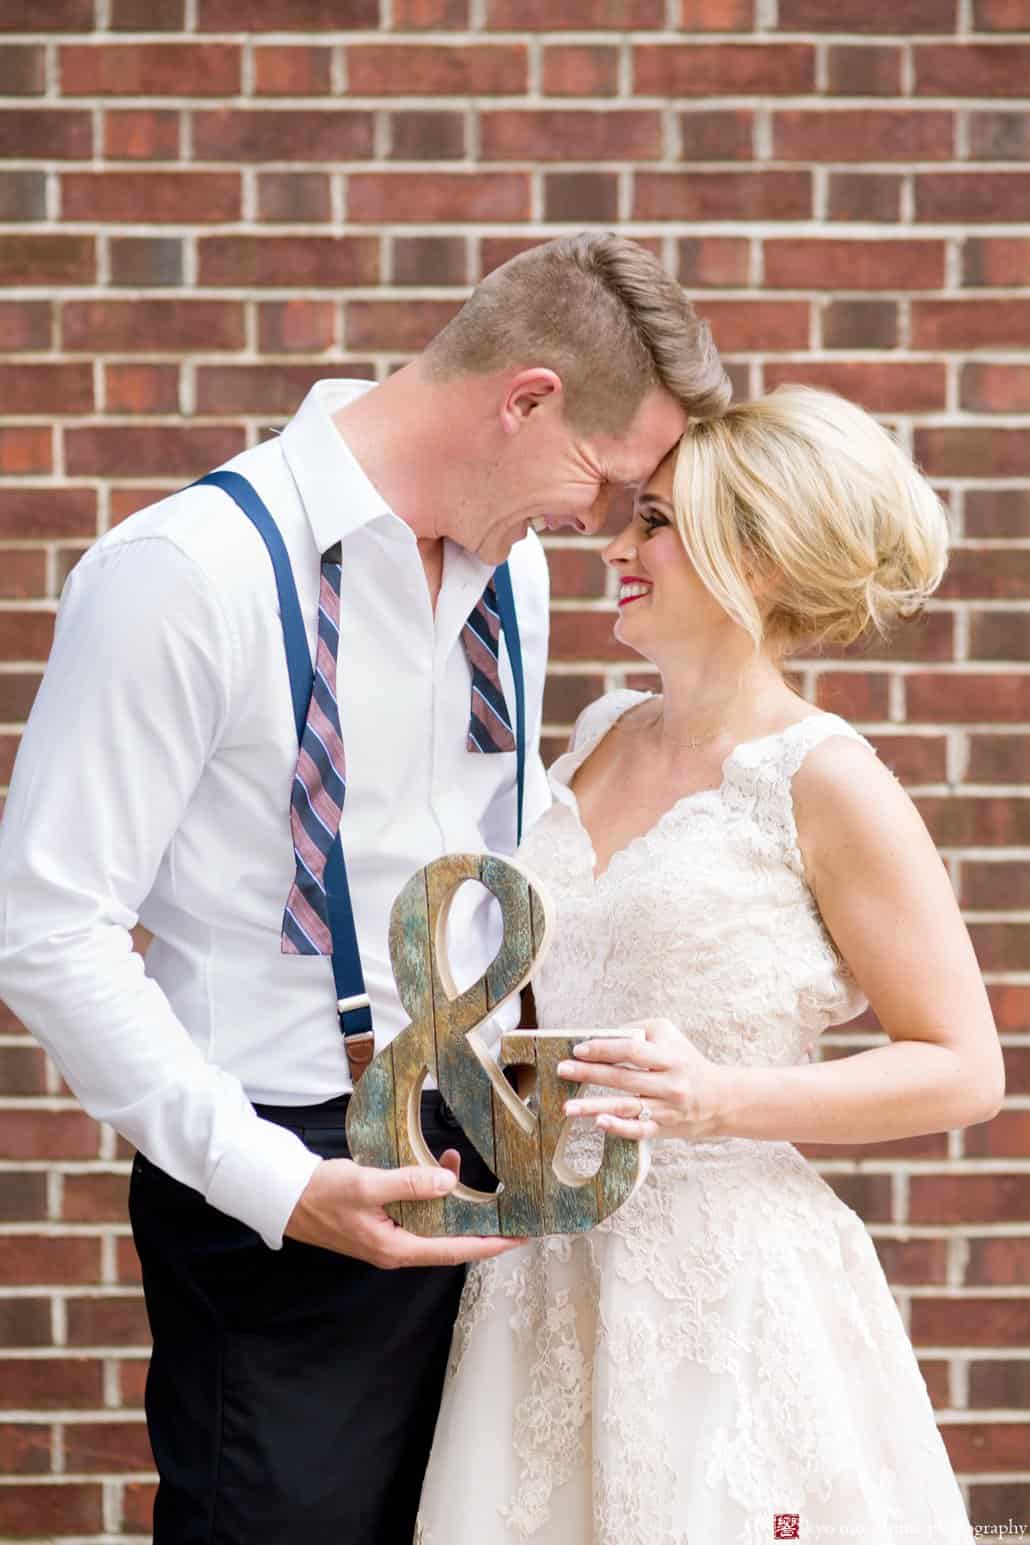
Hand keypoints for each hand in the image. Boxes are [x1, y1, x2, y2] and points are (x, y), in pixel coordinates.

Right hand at [285, 1151, 525, 1267]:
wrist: (283, 1195)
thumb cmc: (321, 1193)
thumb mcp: (367, 1184)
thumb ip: (409, 1183)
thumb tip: (448, 1182)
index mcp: (396, 1248)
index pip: (454, 1251)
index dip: (490, 1245)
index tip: (519, 1238)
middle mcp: (396, 1248)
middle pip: (449, 1242)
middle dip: (479, 1226)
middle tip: (510, 1211)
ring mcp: (388, 1236)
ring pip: (433, 1224)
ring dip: (452, 1202)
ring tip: (461, 1168)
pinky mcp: (380, 1222)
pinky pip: (417, 1212)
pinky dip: (430, 1193)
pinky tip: (434, 1167)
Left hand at [558, 1017, 729, 1143]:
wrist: (718, 1099)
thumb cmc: (685, 1061)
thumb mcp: (668, 1035)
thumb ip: (637, 1030)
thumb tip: (602, 1035)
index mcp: (669, 1058)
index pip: (632, 1050)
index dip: (604, 1048)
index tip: (579, 1049)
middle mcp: (668, 1084)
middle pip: (623, 1078)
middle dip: (589, 1074)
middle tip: (562, 1070)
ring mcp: (665, 1109)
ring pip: (625, 1107)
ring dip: (593, 1107)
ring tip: (568, 1107)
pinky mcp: (662, 1129)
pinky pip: (638, 1131)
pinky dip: (619, 1128)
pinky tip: (598, 1123)